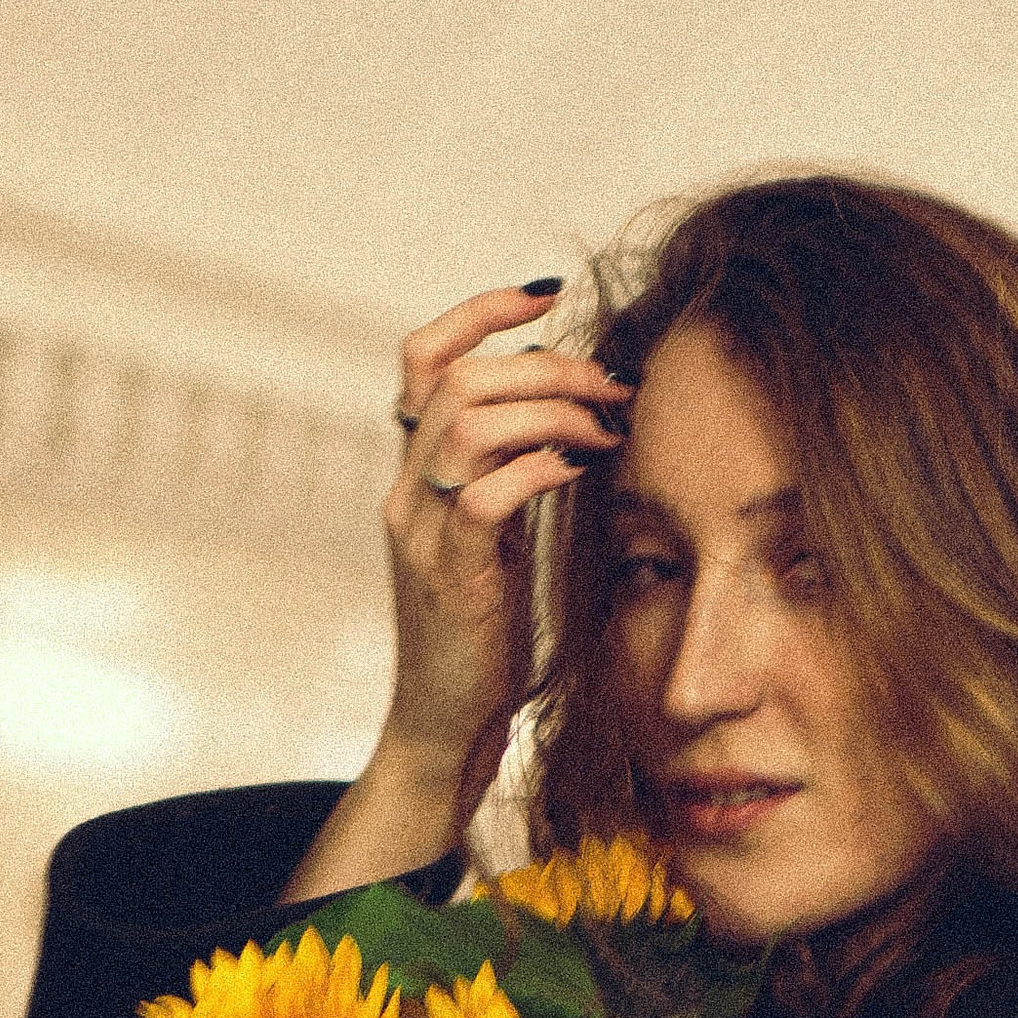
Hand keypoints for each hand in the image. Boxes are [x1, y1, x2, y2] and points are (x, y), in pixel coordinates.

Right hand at [379, 285, 630, 819]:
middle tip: (610, 385)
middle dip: (544, 365)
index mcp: (417, 471)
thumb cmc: (484, 631)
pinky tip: (582, 471)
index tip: (546, 296)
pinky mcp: (451, 575)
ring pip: (469, 423)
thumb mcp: (499, 536)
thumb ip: (514, 473)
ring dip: (551, 411)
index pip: (422, 357)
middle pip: (456, 378)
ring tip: (606, 429)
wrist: (447, 720)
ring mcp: (421, 531)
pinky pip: (486, 495)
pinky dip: (541, 468)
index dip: (478, 311)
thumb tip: (573, 413)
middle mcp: (407, 490)